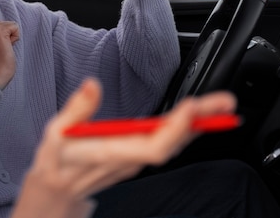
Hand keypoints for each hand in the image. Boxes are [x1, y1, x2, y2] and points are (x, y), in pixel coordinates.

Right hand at [12, 77, 236, 217]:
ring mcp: (134, 163)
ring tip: (219, 107)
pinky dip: (184, 130)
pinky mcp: (136, 160)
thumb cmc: (54, 163)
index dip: (175, 130)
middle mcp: (127, 161)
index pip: (151, 147)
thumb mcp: (54, 134)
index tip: (191, 107)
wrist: (55, 194)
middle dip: (198, 123)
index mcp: (108, 153)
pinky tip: (194, 118)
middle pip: (170, 145)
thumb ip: (76, 110)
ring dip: (197, 126)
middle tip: (224, 103)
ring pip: (172, 146)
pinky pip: (166, 146)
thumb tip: (92, 85)